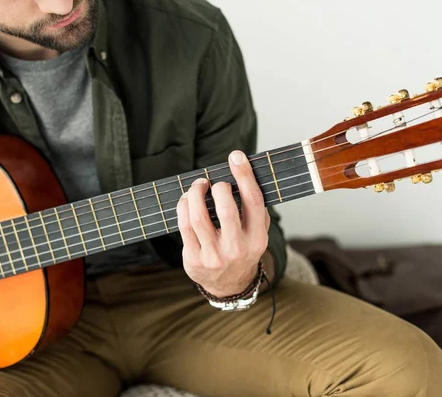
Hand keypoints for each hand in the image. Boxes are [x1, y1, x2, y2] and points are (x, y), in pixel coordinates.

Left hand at [177, 151, 270, 297]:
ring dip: (195, 194)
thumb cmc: (242, 247)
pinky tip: (186, 200)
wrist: (229, 284)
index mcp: (258, 238)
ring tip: (198, 186)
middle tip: (213, 182)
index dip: (244, 175)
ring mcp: (214, 255)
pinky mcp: (194, 259)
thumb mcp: (256, 231)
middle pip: (226, 208)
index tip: (236, 156)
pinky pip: (184, 226)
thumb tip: (243, 171)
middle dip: (217, 187)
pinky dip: (183, 206)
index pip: (253, 201)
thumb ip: (254, 207)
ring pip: (199, 216)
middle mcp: (237, 248)